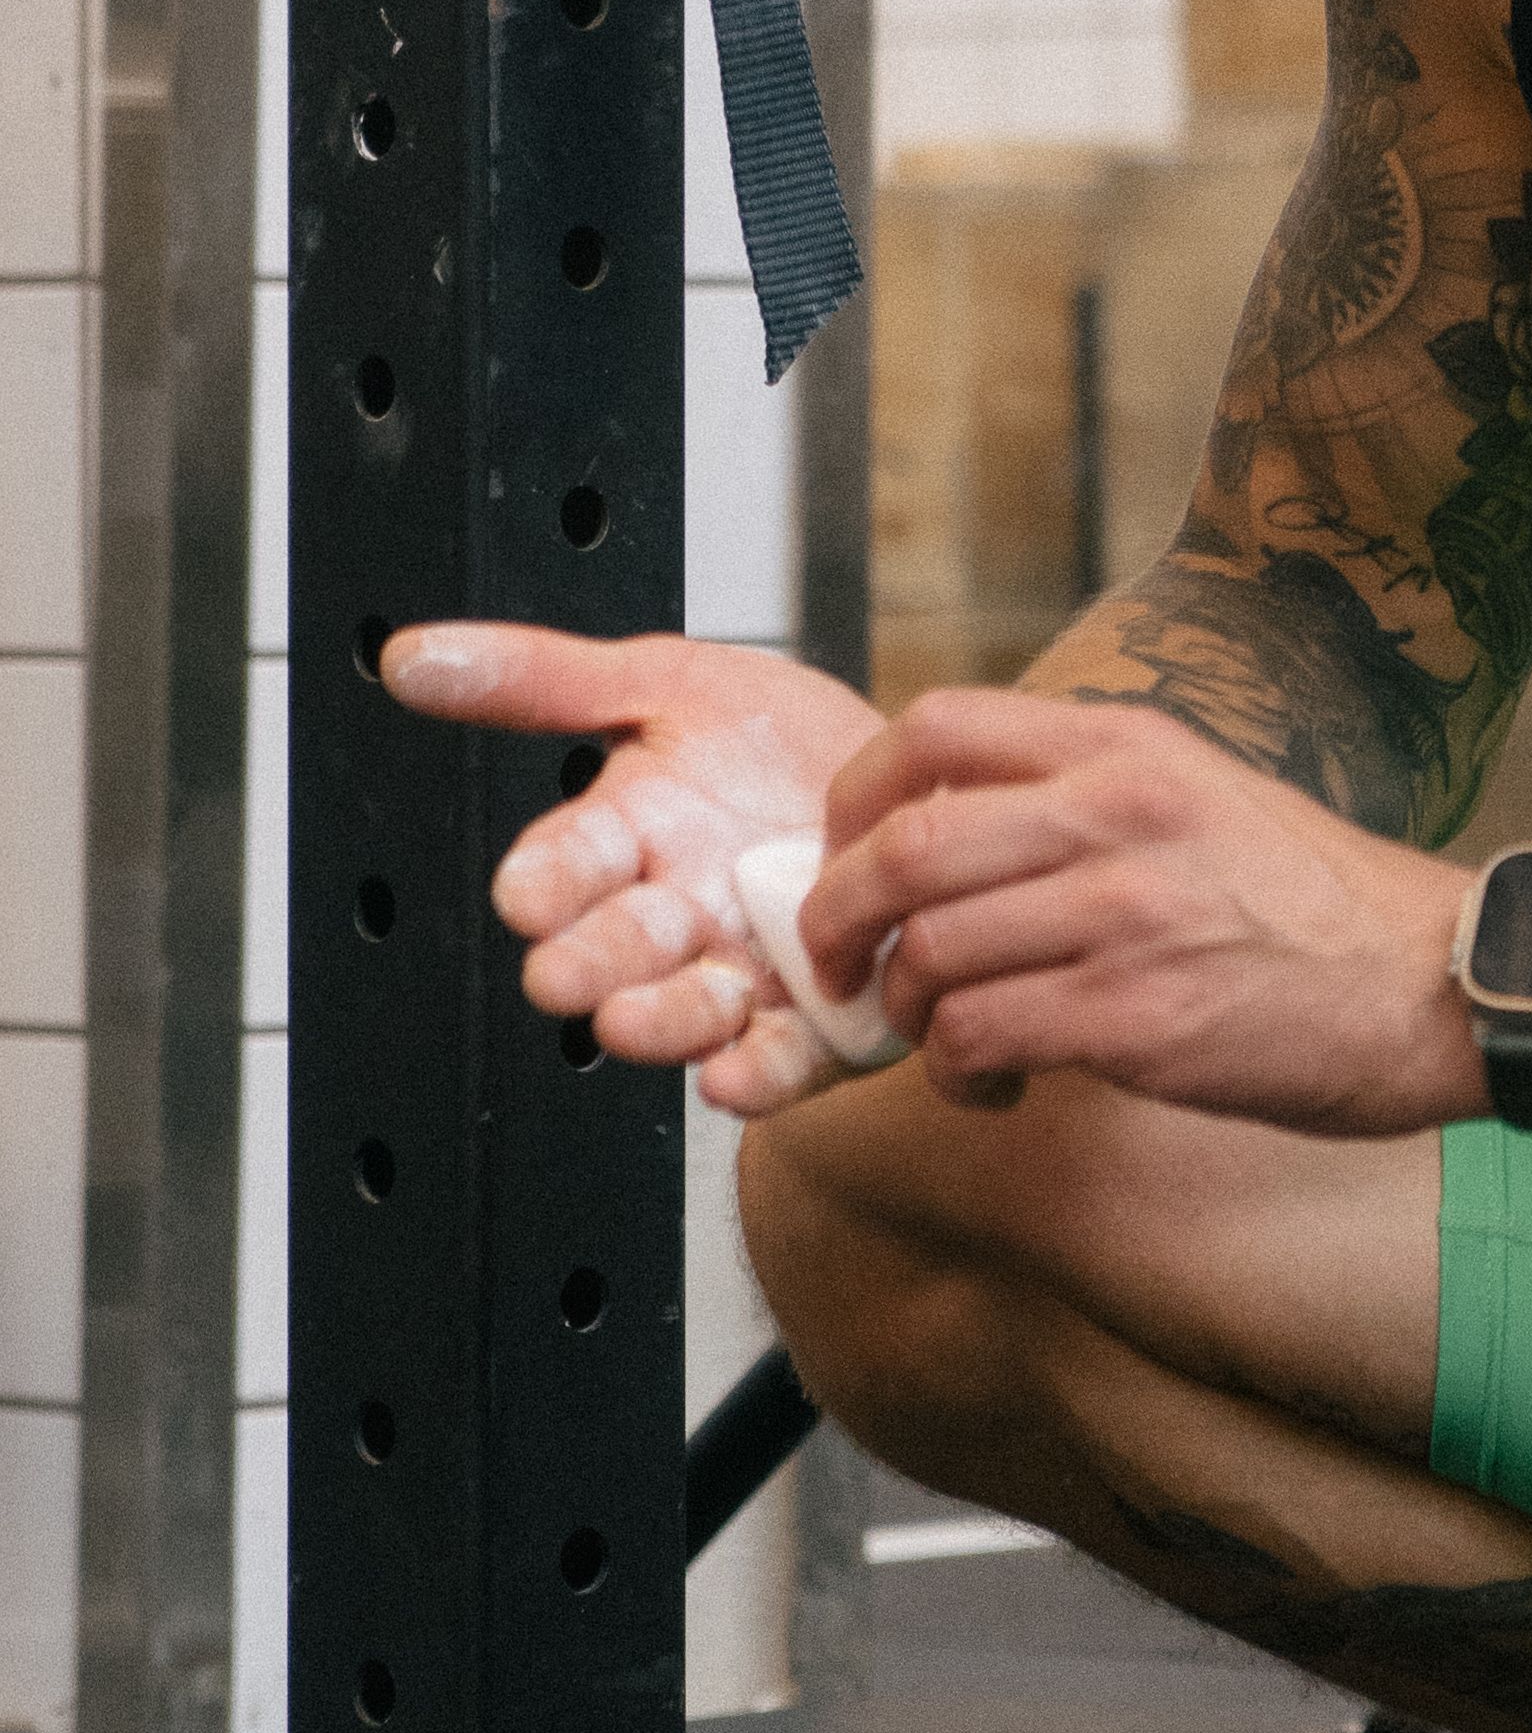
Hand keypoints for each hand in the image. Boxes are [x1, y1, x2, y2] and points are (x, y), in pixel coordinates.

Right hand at [382, 623, 881, 1116]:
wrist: (917, 786)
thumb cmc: (783, 741)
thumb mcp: (668, 682)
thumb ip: (544, 678)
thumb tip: (411, 656)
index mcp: (625, 838)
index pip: (561, 866)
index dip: (543, 881)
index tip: (529, 890)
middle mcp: (672, 917)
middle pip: (609, 952)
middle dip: (587, 963)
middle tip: (570, 970)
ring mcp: (738, 974)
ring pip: (680, 1016)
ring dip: (658, 1023)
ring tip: (641, 1016)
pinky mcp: (812, 1025)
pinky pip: (772, 1063)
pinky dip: (751, 1076)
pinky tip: (734, 1071)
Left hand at [799, 688, 1487, 1134]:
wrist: (1433, 983)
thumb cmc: (1317, 905)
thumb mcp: (1203, 792)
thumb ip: (1086, 791)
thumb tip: (949, 836)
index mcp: (1128, 746)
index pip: (932, 728)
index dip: (853, 798)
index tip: (843, 859)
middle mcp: (1119, 812)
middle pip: (903, 846)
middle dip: (839, 921)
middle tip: (842, 969)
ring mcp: (1126, 913)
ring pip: (929, 954)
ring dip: (907, 1016)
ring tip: (947, 1042)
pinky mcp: (1137, 1016)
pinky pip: (980, 1037)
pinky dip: (957, 1073)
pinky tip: (995, 1084)